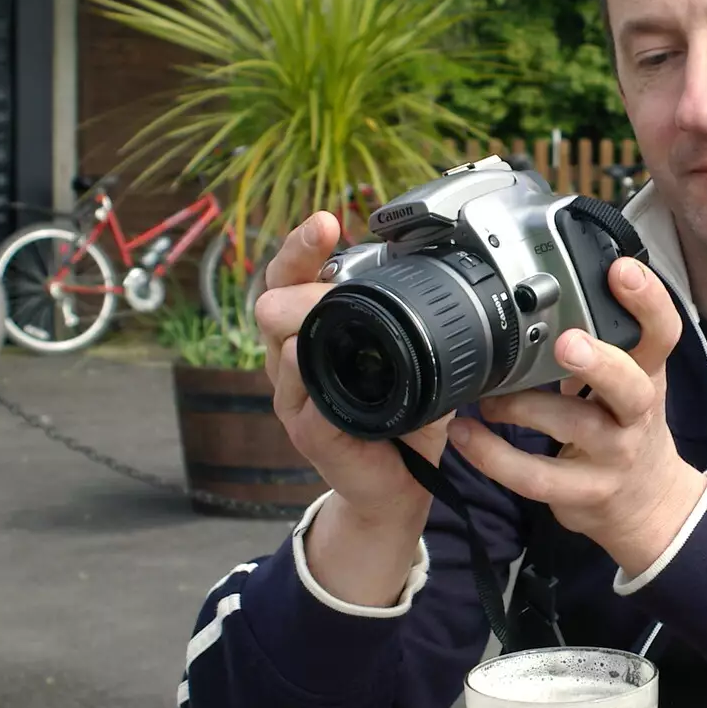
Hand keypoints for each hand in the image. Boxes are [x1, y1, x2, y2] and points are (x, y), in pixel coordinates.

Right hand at [254, 212, 446, 583]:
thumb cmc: (403, 418)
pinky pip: (303, 403)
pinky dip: (308, 383)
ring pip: (283, 349)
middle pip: (274, 302)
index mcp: (319, 335)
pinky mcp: (311, 433)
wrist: (400, 486)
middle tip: (322, 240)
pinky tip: (310, 367)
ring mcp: (298, 398)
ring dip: (303, 323)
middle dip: (296, 267)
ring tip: (319, 304)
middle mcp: (297, 361)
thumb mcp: (414, 359)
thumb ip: (411, 322)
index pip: (297, 280)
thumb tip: (432, 272)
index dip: (303, 248)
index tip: (326, 221)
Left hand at [446, 256, 704, 577]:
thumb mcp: (629, 378)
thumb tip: (552, 277)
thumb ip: (602, 336)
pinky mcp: (585, 492)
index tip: (621, 270)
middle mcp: (637, 413)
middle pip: (631, 387)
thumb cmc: (624, 425)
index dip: (649, 302)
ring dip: (525, 408)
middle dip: (599, 362)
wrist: (646, 503)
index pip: (663, 333)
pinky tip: (465, 435)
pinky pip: (537, 477)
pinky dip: (494, 456)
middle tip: (566, 342)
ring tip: (487, 397)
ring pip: (576, 429)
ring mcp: (614, 456)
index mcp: (647, 374)